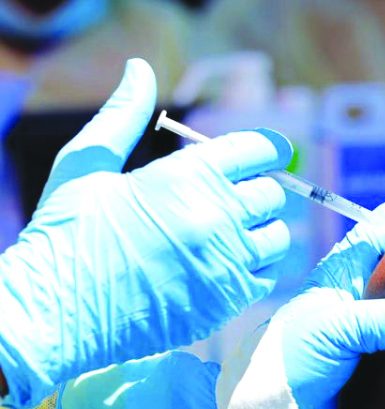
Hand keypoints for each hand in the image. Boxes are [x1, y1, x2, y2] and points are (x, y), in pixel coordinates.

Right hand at [0, 59, 290, 408]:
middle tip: (228, 202)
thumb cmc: (66, 236)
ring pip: (278, 236)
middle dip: (256, 192)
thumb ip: (123, 114)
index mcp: (185, 175)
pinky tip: (223, 267)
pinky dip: (253, 269)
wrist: (55, 315)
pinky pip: (268, 276)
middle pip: (273, 193)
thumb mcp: (87, 165)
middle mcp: (214, 216)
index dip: (264, 149)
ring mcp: (224, 262)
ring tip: (227, 236)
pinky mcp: (227, 302)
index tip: (263, 157)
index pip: (258, 149)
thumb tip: (140, 68)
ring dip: (259, 232)